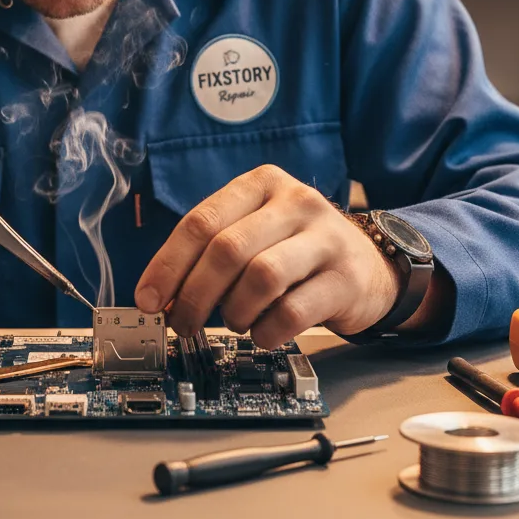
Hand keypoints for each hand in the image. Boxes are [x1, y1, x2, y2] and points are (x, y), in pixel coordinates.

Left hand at [134, 165, 402, 348]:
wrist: (371, 265)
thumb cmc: (297, 249)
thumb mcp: (257, 230)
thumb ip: (212, 252)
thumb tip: (160, 296)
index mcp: (261, 184)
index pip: (201, 221)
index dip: (168, 264)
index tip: (148, 299)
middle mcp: (295, 202)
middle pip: (227, 249)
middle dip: (194, 295)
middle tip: (182, 323)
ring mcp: (325, 238)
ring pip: (260, 277)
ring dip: (234, 312)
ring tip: (234, 322)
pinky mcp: (345, 278)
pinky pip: (293, 311)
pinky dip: (266, 331)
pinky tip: (262, 334)